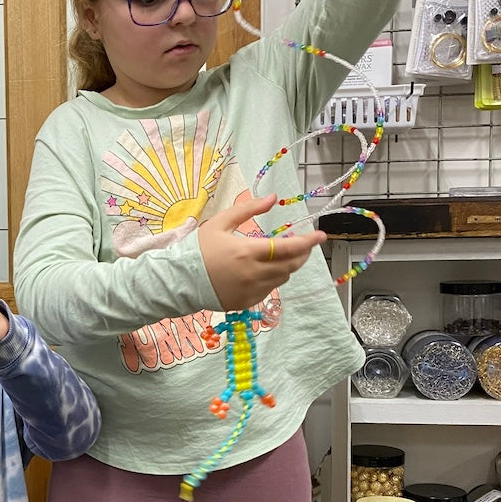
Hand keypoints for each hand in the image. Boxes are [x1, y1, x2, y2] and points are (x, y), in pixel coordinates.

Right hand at [196, 194, 325, 311]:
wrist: (179, 280)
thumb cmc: (199, 249)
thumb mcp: (221, 222)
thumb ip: (248, 209)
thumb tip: (273, 198)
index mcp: (247, 252)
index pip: (289, 248)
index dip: (308, 242)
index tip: (320, 235)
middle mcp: (253, 274)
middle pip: (290, 265)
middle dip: (301, 254)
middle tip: (302, 245)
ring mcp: (250, 291)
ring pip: (282, 278)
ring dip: (286, 266)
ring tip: (278, 256)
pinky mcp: (246, 303)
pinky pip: (268, 291)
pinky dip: (271, 279)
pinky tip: (261, 271)